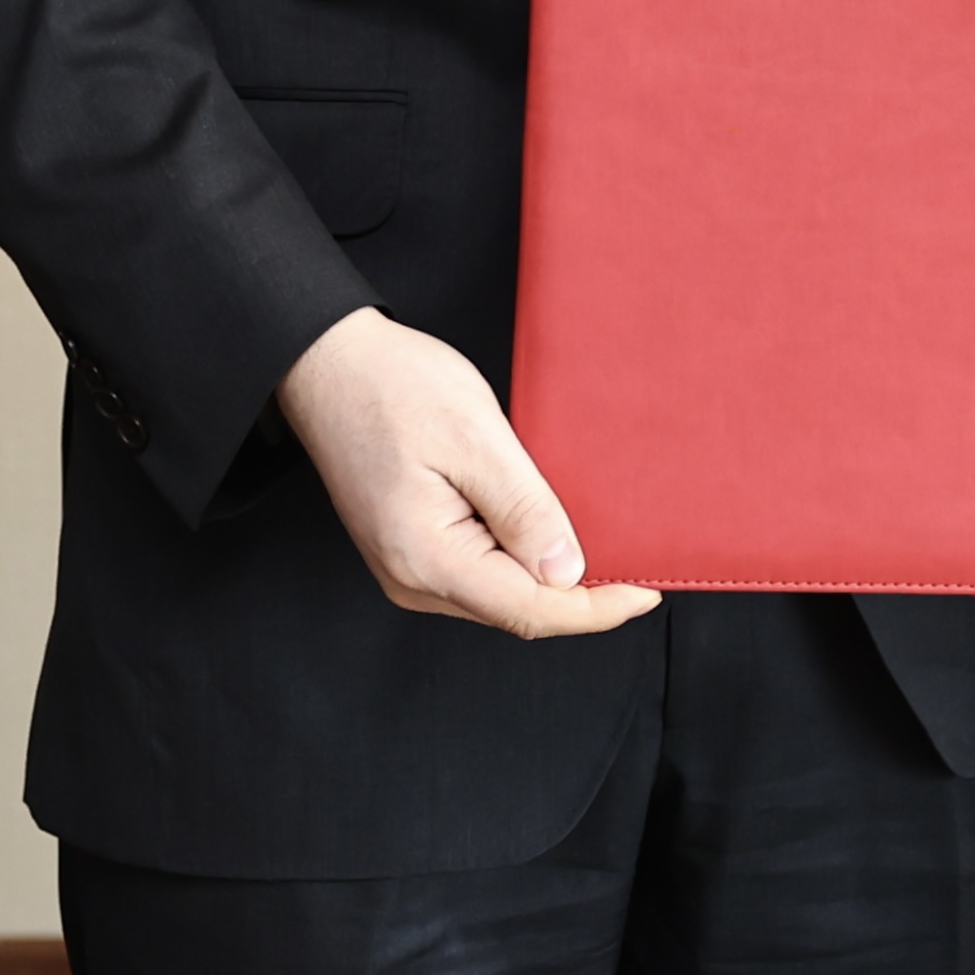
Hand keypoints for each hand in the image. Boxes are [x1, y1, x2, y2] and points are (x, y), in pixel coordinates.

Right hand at [275, 306, 661, 639]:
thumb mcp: (475, 438)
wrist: (327, 364)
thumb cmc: (392, 387)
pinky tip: (550, 531)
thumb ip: (523, 510)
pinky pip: (481, 571)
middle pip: (517, 610)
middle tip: (639, 564)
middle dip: (581, 596)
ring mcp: (408, 567)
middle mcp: (412, 579)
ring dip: (552, 578)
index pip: (529, 610)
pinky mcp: (412, 547)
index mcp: (426, 558)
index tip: (647, 592)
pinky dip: (522, 559)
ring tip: (604, 544)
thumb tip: (567, 573)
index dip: (595, 608)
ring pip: (501, 595)